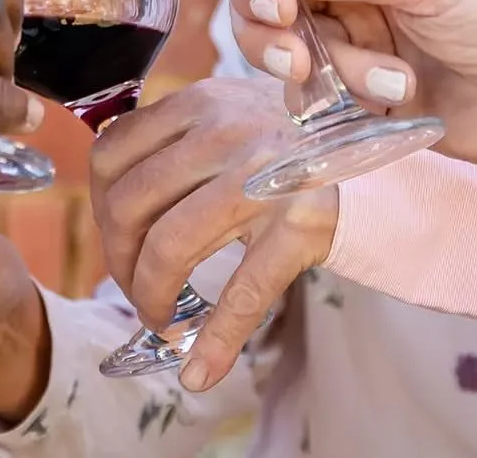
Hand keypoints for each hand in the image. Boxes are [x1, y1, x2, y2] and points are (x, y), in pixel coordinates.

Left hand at [90, 79, 337, 391]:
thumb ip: (174, 141)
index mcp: (200, 103)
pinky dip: (214, 341)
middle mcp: (225, 131)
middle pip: (129, 205)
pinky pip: (242, 292)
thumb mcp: (229, 117)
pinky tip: (199, 373)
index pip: (111, 155)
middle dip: (119, 261)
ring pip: (170, 246)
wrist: (378, 163)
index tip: (114, 239)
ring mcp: (263, 178)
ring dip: (151, 296)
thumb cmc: (289, 147)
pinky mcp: (301, 225)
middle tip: (136, 288)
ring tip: (161, 316)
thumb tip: (110, 198)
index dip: (98, 209)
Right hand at [228, 0, 476, 175]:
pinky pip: (312, 98)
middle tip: (299, 60)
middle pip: (261, 3)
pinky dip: (343, 104)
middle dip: (274, 36)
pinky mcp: (358, 90)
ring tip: (393, 83)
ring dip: (333, 73)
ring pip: (285, 55)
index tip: (278, 11)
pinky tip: (399, 101)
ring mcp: (350, 37)